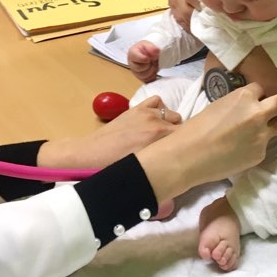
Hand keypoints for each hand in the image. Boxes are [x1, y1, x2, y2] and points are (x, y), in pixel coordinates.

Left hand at [39, 96, 180, 168]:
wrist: (89, 155)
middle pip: (181, 125)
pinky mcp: (136, 108)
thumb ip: (163, 170)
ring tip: (160, 134)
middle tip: (169, 147)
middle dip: (178, 135)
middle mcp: (157, 123)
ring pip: (171, 114)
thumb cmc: (115, 168)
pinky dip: (159, 109)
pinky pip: (157, 102)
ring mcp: (147, 113)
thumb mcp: (144, 174)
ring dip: (169, 123)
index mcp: (161, 139)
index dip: (187, 146)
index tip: (184, 154)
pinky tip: (153, 120)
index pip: (187, 138)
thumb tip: (178, 175)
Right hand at [127, 40, 160, 81]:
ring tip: (153, 65)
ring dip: (151, 71)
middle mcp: (132, 64)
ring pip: (142, 76)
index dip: (142, 58)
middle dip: (147, 65)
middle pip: (138, 68)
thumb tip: (156, 51)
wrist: (152, 54)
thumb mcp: (149, 44)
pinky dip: (152, 76)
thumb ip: (152, 47)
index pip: (134, 57)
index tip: (148, 58)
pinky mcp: (141, 78)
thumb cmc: (148, 49)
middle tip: (152, 61)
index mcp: (132, 53)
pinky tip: (153, 71)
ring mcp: (136, 72)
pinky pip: (146, 81)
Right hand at [136, 84, 276, 202]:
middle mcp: (258, 113)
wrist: (189, 156)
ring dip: (274, 125)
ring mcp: (262, 135)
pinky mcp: (260, 153)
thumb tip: (246, 107)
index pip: (261, 88)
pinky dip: (257, 146)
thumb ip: (238, 104)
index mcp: (244, 97)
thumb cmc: (197, 128)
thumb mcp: (218, 105)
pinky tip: (241, 150)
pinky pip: (265, 145)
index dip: (256, 95)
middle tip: (272, 111)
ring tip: (259, 131)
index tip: (252, 101)